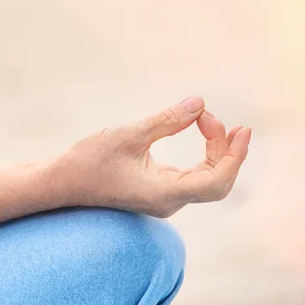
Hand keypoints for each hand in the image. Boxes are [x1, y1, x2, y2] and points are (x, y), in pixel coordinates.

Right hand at [56, 96, 250, 216]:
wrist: (62, 183)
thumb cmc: (90, 160)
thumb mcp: (129, 135)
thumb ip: (167, 120)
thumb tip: (200, 102)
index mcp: (164, 193)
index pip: (216, 180)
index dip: (235, 155)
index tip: (242, 129)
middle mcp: (168, 202)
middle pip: (217, 182)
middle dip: (227, 151)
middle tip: (219, 119)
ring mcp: (163, 199)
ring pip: (206, 179)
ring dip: (214, 150)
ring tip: (207, 119)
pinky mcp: (156, 192)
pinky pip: (192, 177)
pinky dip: (201, 156)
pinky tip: (199, 132)